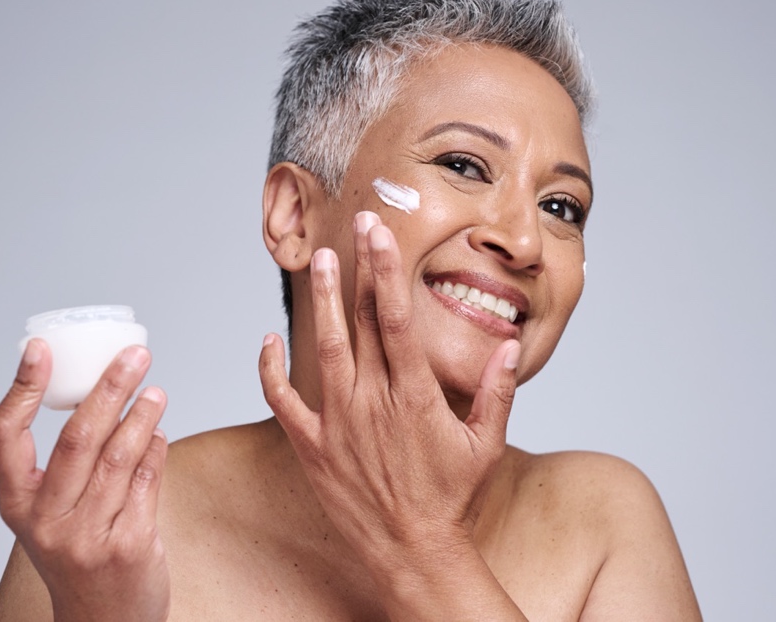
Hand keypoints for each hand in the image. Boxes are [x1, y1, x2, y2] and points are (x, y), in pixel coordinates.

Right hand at [0, 341, 169, 621]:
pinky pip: (147, 481)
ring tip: (155, 390)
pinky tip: (159, 433)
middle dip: (110, 388)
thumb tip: (107, 395)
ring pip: (119, 456)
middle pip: (77, 437)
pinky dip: (156, 450)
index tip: (39, 349)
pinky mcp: (129, 544)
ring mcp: (88, 535)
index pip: (5, 437)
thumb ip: (72, 466)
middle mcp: (47, 520)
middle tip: (135, 356)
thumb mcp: (54, 515)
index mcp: (19, 504)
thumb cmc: (79, 557)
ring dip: (142, 415)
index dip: (20, 388)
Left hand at [259, 211, 520, 575]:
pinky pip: (282, 401)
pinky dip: (269, 370)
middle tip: (356, 225)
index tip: (381, 234)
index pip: (398, 318)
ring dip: (322, 302)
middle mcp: (373, 401)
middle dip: (359, 268)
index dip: (387, 270)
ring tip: (318, 262)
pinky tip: (266, 341)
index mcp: (415, 395)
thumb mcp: (485, 445)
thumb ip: (496, 392)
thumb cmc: (451, 498)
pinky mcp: (312, 446)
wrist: (412, 551)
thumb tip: (509, 344)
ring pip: (324, 349)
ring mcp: (338, 423)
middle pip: (362, 321)